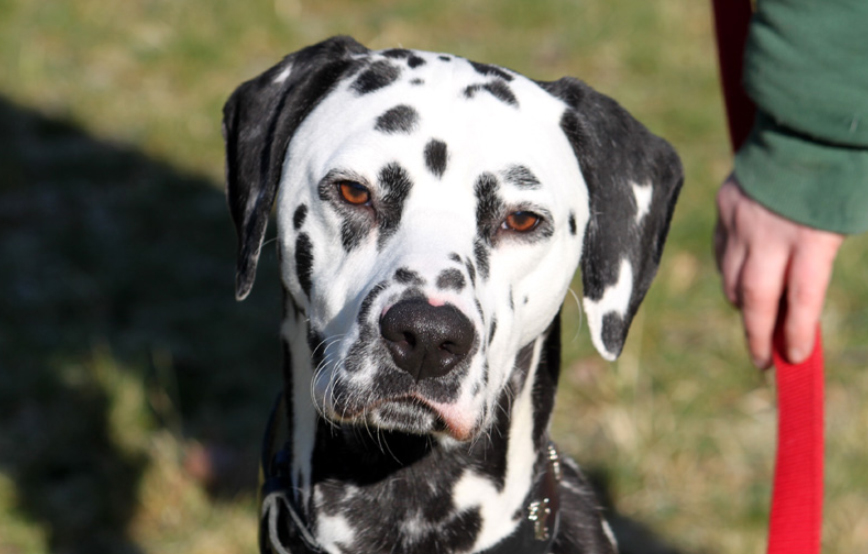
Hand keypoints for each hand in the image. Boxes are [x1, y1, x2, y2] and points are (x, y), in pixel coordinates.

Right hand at [714, 176, 842, 367]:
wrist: (808, 121)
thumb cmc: (840, 174)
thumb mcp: (844, 219)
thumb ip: (819, 260)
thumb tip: (795, 307)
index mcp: (811, 235)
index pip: (802, 298)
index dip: (797, 333)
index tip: (795, 358)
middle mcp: (770, 232)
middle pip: (756, 298)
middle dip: (759, 335)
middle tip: (763, 361)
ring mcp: (742, 219)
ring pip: (732, 278)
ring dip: (744, 305)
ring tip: (756, 321)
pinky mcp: (726, 206)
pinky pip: (724, 251)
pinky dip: (731, 272)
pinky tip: (741, 281)